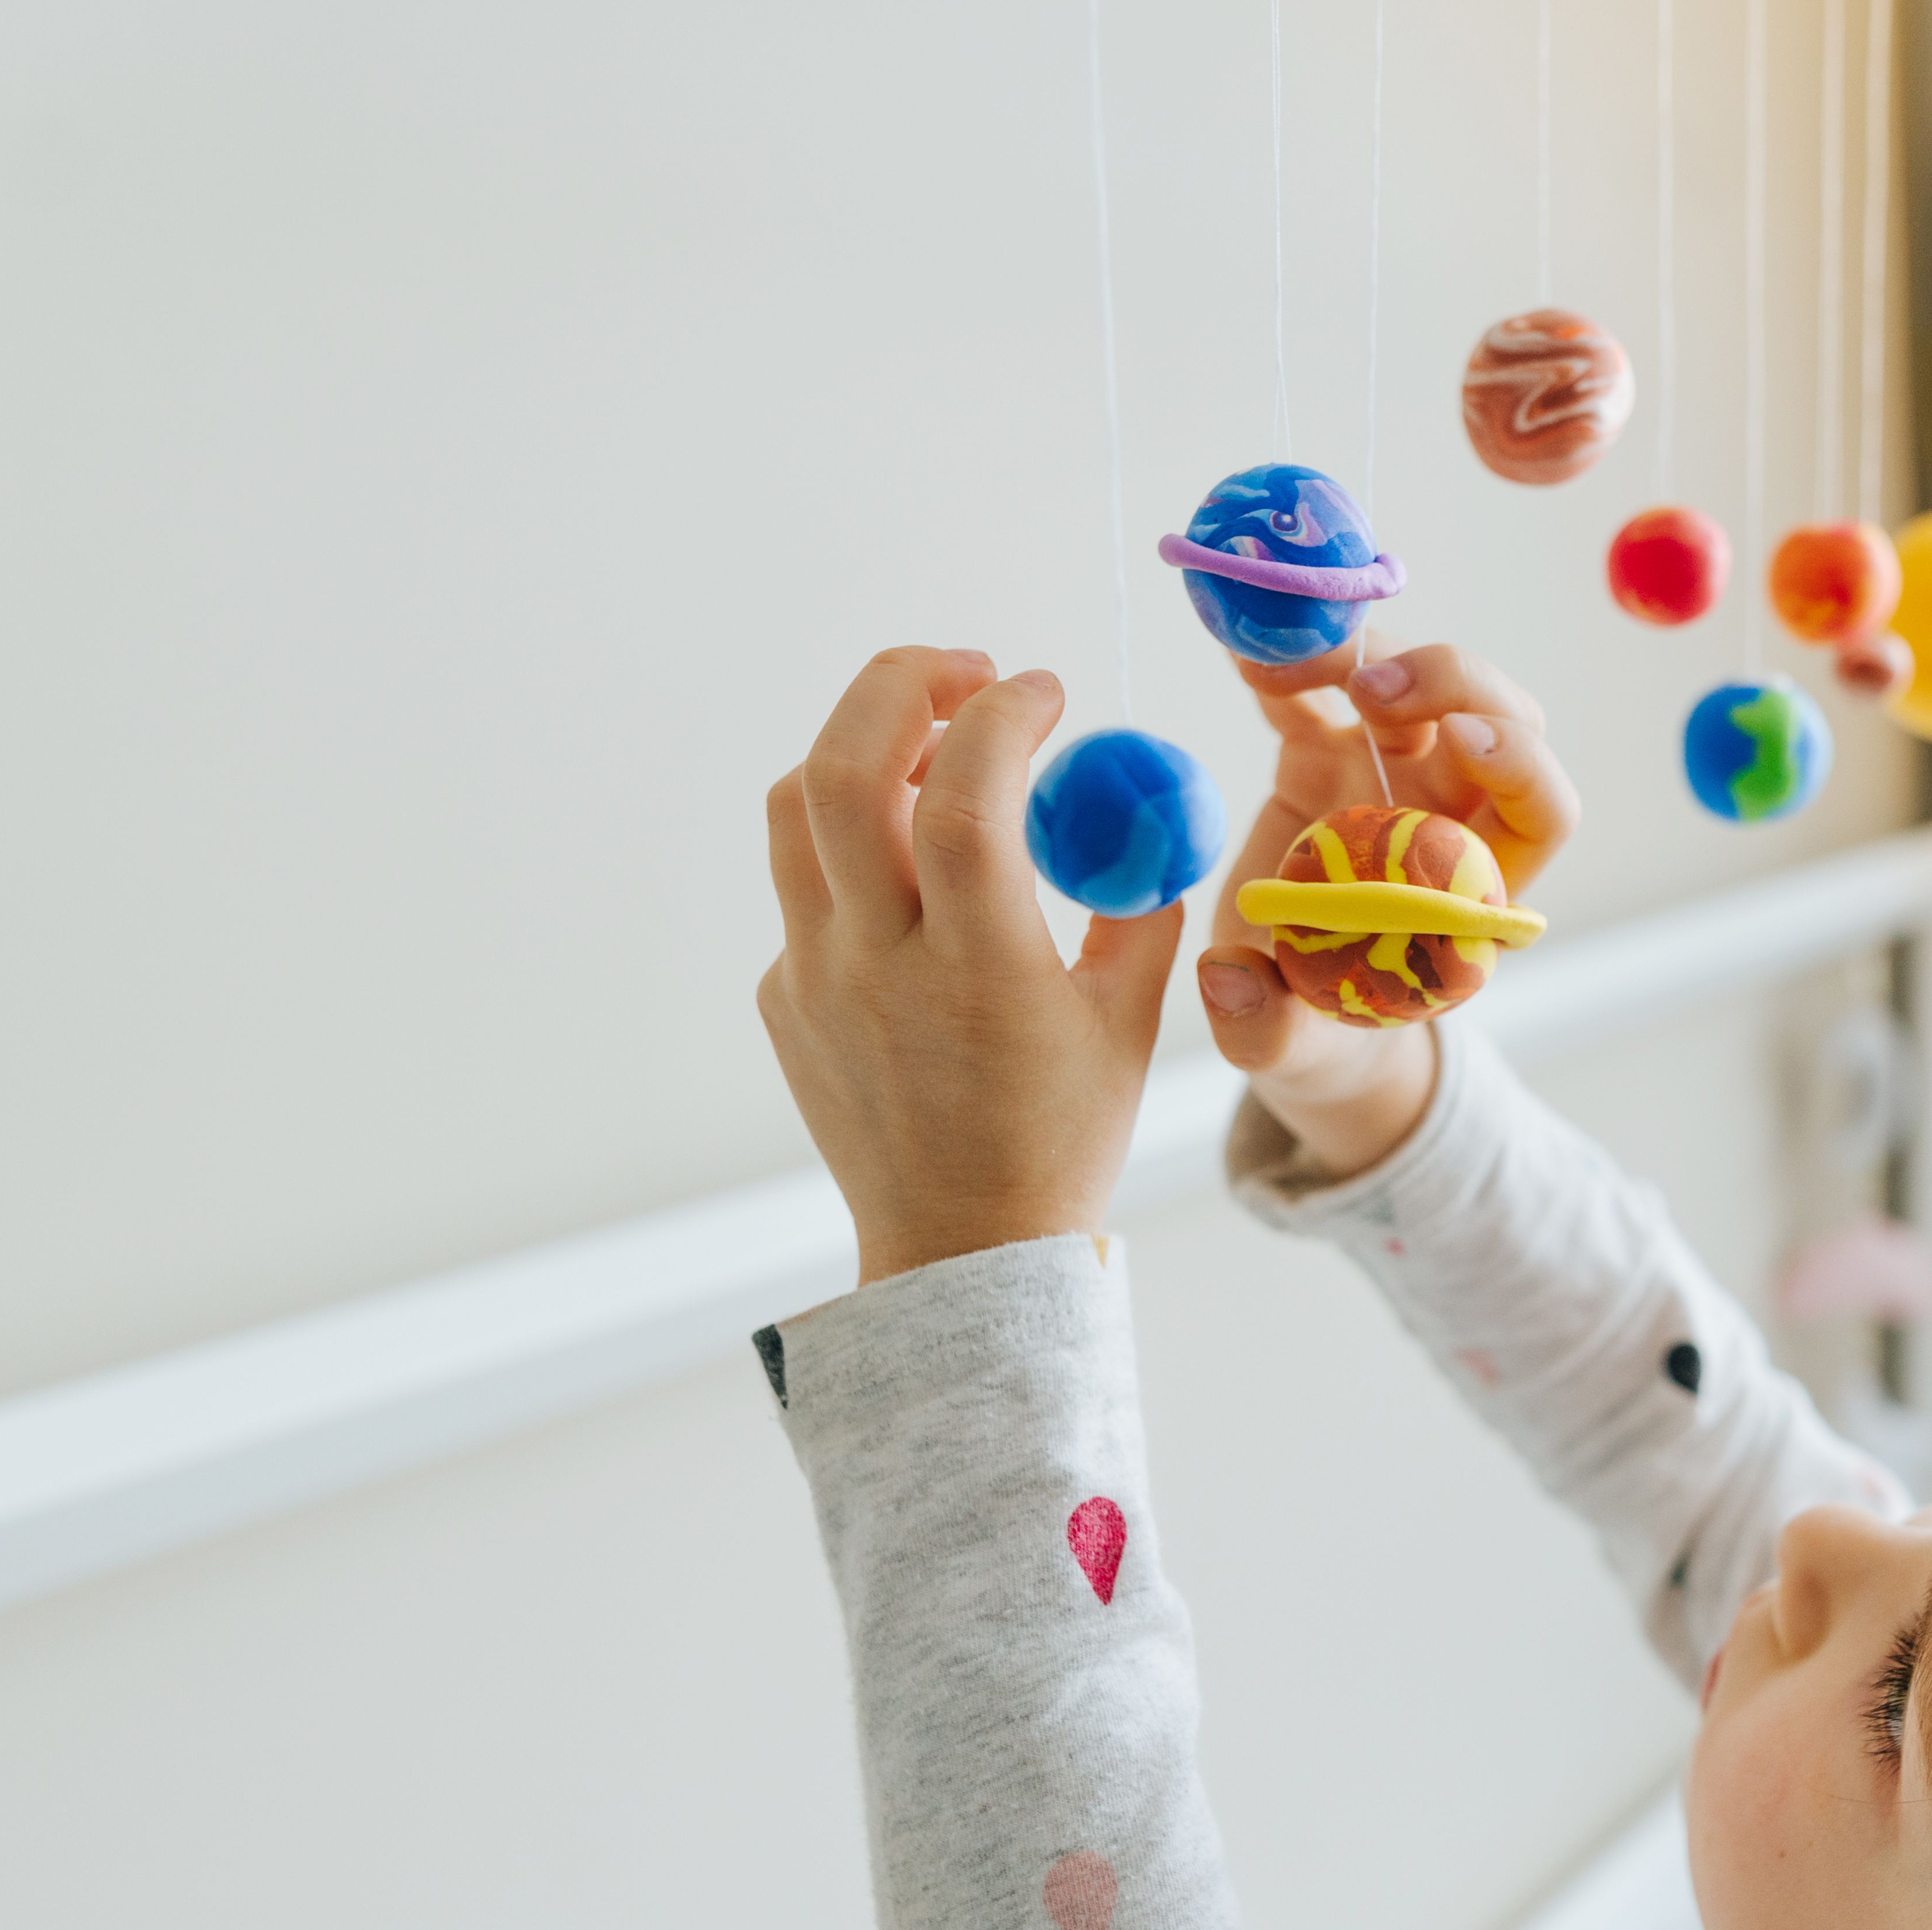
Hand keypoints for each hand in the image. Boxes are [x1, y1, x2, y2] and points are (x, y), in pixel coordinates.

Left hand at [758, 648, 1182, 1282]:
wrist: (963, 1253)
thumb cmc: (1062, 1141)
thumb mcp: (1127, 1026)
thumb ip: (1141, 910)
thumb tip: (1144, 813)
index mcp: (977, 969)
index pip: (961, 792)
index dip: (1002, 714)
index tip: (1045, 691)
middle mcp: (877, 964)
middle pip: (839, 769)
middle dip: (900, 684)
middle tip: (967, 674)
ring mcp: (815, 979)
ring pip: (797, 809)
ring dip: (862, 748)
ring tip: (930, 748)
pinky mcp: (787, 998)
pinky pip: (804, 885)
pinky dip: (858, 844)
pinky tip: (918, 872)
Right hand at [1194, 639, 1578, 1175]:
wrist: (1283, 1005)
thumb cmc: (1320, 1037)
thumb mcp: (1295, 1052)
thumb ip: (1265, 1027)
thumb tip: (1225, 981)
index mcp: (1474, 887)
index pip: (1542, 810)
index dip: (1519, 764)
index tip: (1464, 740)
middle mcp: (1449, 816)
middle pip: (1494, 717)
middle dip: (1447, 682)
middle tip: (1371, 687)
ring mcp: (1391, 774)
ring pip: (1414, 682)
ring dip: (1361, 653)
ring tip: (1285, 664)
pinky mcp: (1325, 755)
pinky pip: (1321, 688)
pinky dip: (1289, 664)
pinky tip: (1246, 656)